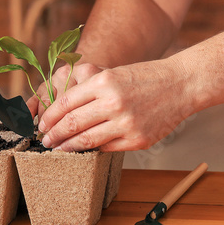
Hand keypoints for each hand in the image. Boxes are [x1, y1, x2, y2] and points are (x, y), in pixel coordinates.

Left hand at [35, 59, 195, 152]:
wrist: (181, 84)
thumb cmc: (145, 78)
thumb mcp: (114, 75)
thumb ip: (90, 90)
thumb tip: (62, 112)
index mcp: (104, 82)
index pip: (65, 103)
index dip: (49, 116)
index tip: (42, 124)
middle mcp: (113, 102)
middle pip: (71, 123)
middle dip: (53, 134)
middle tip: (44, 140)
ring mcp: (126, 123)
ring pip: (86, 140)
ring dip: (68, 147)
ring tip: (58, 149)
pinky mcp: (137, 140)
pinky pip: (106, 148)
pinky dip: (93, 149)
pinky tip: (84, 150)